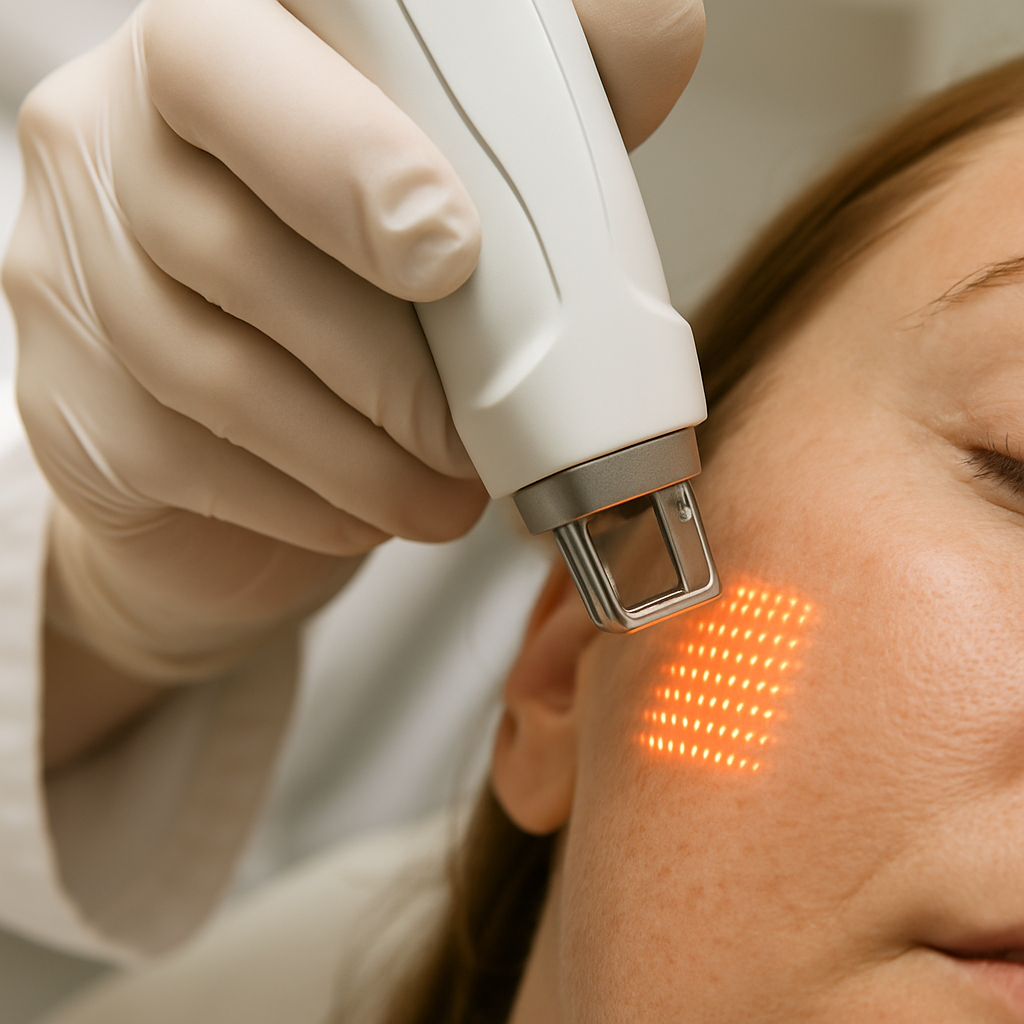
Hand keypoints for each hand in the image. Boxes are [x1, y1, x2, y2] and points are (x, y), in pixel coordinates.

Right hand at [1, 0, 703, 719]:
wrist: (242, 431)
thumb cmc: (358, 285)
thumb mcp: (456, 176)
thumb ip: (533, 113)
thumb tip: (658, 37)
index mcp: (213, 59)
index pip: (230, 54)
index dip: (338, 149)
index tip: (450, 248)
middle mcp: (109, 148)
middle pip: (216, 233)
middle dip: (380, 351)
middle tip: (473, 417)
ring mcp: (69, 280)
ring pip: (213, 369)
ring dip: (364, 448)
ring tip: (449, 479)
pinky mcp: (71, 409)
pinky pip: (193, 461)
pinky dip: (316, 500)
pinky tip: (378, 505)